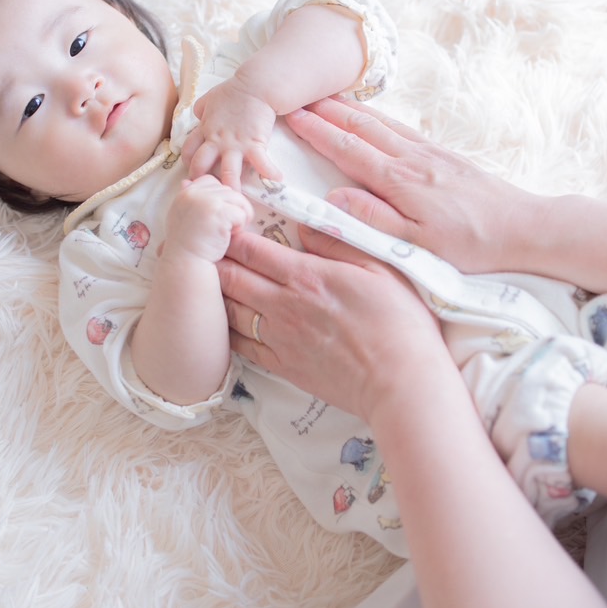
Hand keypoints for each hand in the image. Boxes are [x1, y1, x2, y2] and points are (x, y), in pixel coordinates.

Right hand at [164, 176, 254, 262]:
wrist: (186, 263)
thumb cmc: (187, 244)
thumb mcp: (181, 216)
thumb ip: (189, 200)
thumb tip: (186, 181)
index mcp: (185, 192)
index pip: (212, 182)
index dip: (220, 199)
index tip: (215, 218)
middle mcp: (194, 192)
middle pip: (228, 190)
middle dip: (232, 208)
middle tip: (223, 228)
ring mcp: (206, 200)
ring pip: (239, 200)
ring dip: (239, 217)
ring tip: (228, 232)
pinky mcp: (219, 211)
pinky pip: (242, 213)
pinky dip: (239, 227)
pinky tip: (227, 237)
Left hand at [181, 79, 281, 189]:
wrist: (255, 86)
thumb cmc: (233, 91)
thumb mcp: (209, 99)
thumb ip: (202, 109)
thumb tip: (200, 115)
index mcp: (205, 130)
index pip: (188, 150)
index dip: (188, 163)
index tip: (194, 171)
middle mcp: (217, 140)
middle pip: (201, 165)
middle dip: (201, 181)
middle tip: (207, 191)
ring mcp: (235, 144)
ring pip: (228, 171)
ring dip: (230, 186)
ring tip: (234, 200)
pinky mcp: (255, 144)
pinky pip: (261, 163)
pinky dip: (269, 172)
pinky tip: (277, 180)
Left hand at [217, 224, 454, 420]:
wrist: (401, 382)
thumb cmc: (400, 323)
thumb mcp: (379, 267)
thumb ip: (338, 243)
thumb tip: (307, 227)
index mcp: (307, 276)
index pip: (253, 250)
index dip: (231, 235)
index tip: (223, 225)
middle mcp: (285, 306)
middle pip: (232, 278)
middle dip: (214, 261)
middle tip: (204, 250)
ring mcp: (281, 339)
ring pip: (231, 311)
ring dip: (217, 295)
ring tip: (207, 284)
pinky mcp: (284, 367)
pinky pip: (242, 347)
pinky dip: (228, 332)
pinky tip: (225, 325)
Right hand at [285, 97, 537, 273]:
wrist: (522, 227)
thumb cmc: (469, 245)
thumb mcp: (416, 244)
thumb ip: (372, 220)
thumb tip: (332, 199)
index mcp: (399, 182)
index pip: (347, 150)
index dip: (316, 132)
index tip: (291, 118)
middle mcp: (412, 160)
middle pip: (361, 127)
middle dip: (327, 113)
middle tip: (298, 99)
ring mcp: (430, 154)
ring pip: (382, 124)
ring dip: (350, 109)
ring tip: (326, 99)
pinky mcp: (445, 156)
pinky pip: (403, 130)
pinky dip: (380, 118)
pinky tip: (374, 118)